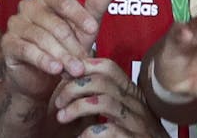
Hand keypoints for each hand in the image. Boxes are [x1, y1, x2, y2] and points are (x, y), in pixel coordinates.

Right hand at [1, 0, 117, 100]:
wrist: (42, 78)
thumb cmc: (64, 49)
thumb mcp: (83, 30)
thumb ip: (95, 7)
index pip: (63, 1)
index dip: (79, 15)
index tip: (93, 29)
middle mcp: (28, 7)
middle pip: (53, 22)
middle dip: (72, 44)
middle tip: (84, 61)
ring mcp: (15, 24)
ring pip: (40, 37)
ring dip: (61, 55)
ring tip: (74, 70)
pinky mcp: (8, 43)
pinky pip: (26, 49)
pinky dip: (43, 60)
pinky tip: (55, 69)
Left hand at [49, 58, 166, 136]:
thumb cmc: (131, 134)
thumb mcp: (118, 111)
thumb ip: (101, 94)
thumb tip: (70, 74)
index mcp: (131, 94)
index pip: (109, 68)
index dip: (84, 66)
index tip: (64, 74)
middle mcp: (137, 105)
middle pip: (102, 83)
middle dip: (74, 88)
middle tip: (58, 102)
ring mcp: (137, 123)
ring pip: (105, 102)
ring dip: (77, 108)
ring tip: (62, 116)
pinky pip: (109, 130)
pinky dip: (89, 133)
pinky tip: (80, 137)